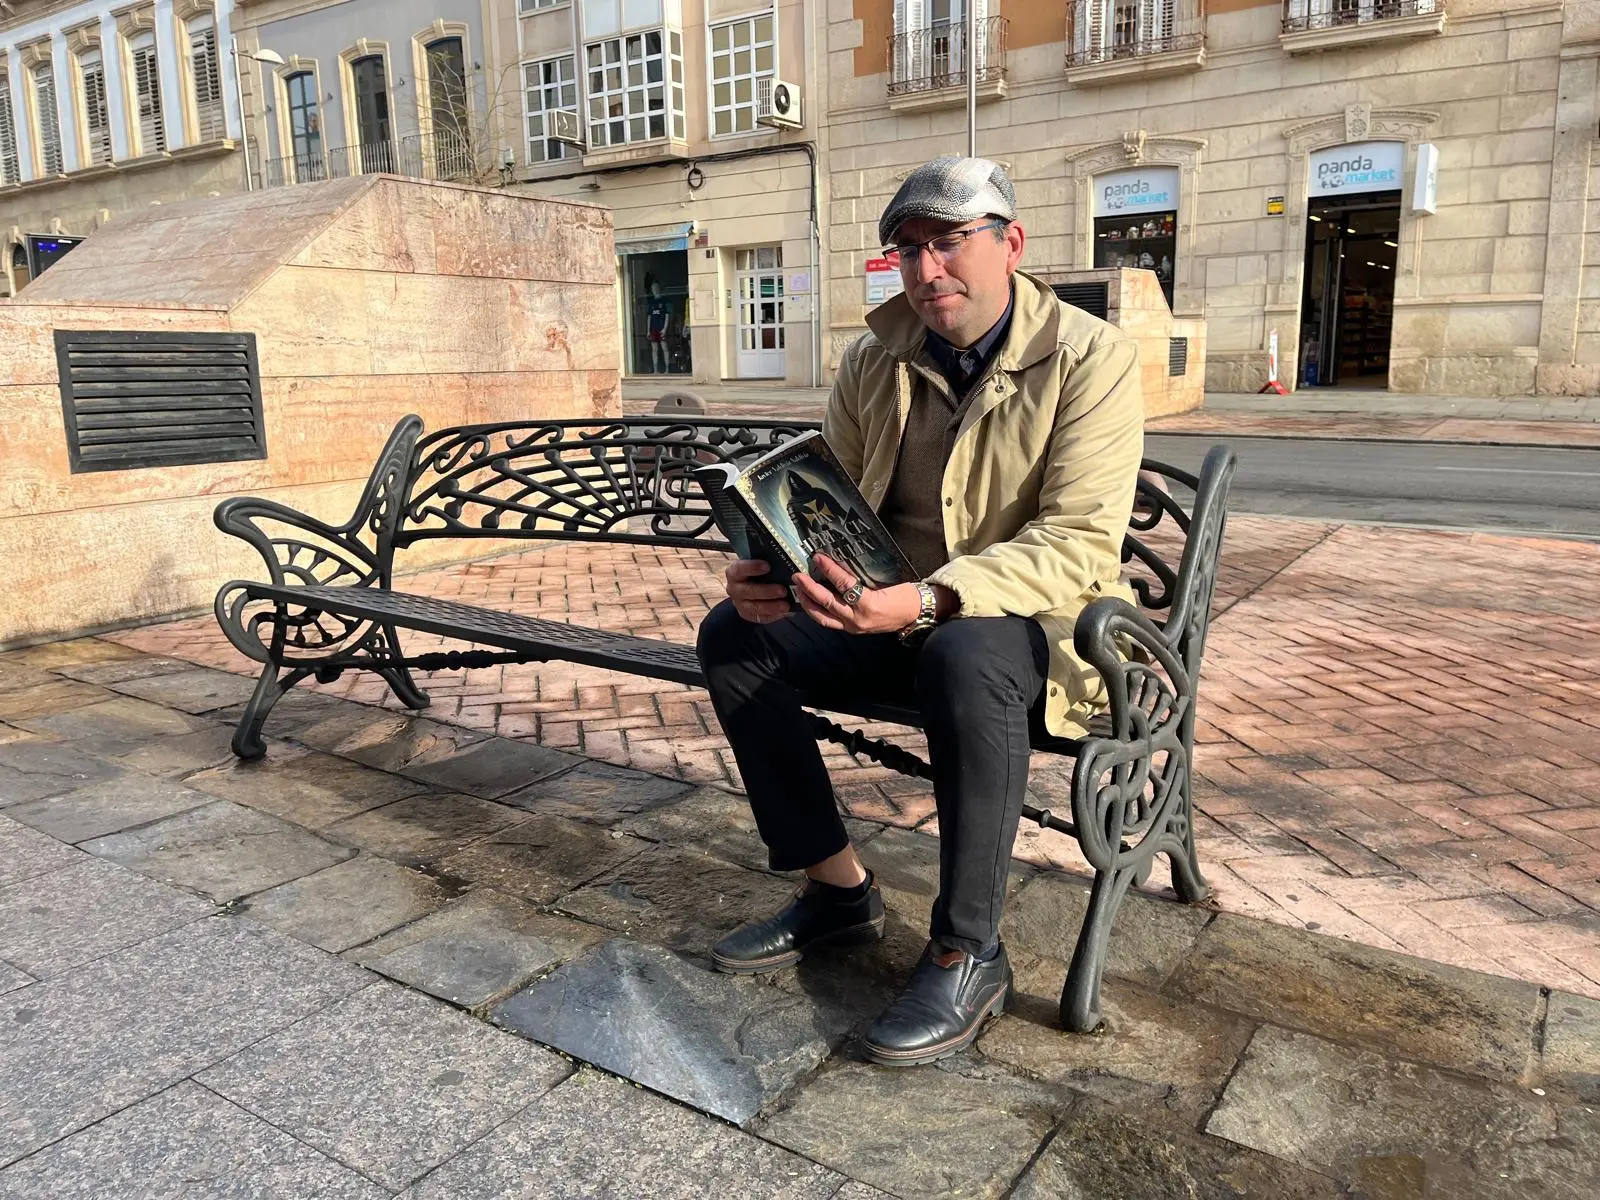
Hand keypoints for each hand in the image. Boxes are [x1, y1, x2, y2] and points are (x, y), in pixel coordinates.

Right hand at [725, 559, 791, 624]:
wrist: (750, 586)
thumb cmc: (757, 572)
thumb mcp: (758, 564)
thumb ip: (766, 563)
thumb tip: (782, 563)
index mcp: (734, 572)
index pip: (740, 569)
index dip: (753, 567)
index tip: (768, 566)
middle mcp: (734, 588)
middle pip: (748, 591)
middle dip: (767, 591)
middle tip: (783, 590)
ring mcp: (739, 603)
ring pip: (754, 607)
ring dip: (771, 606)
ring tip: (786, 605)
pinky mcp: (747, 614)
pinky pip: (759, 617)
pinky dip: (772, 615)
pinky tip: (783, 612)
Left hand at [793, 554, 922, 634]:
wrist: (915, 614)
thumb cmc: (904, 594)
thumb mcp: (883, 581)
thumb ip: (860, 576)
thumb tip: (837, 563)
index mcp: (869, 603)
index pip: (843, 584)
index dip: (829, 569)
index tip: (817, 557)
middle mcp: (858, 618)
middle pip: (827, 602)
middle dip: (809, 588)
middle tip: (797, 575)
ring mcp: (854, 627)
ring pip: (823, 617)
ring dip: (808, 603)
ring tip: (799, 590)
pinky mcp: (852, 630)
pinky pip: (830, 622)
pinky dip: (818, 611)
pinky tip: (811, 602)